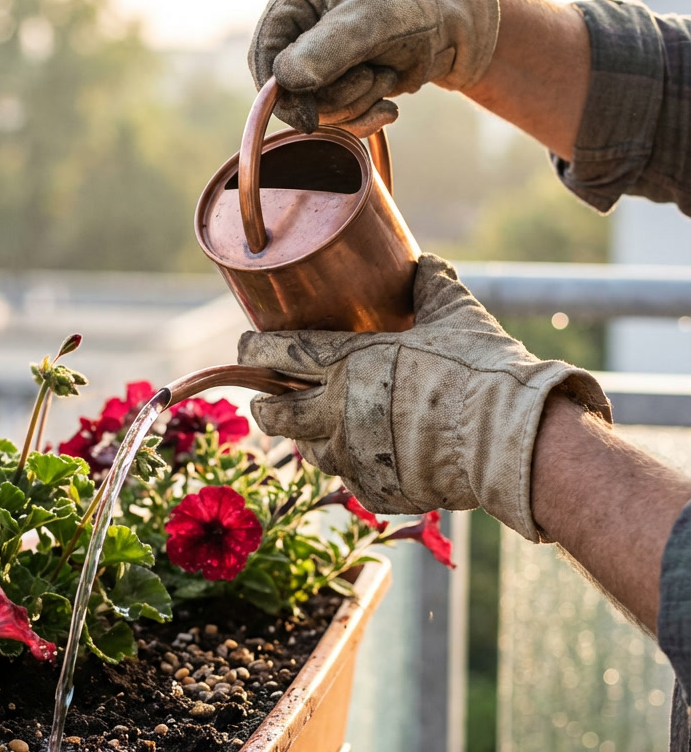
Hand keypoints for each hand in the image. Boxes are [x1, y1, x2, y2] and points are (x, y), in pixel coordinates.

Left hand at [236, 254, 610, 540]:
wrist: (508, 439)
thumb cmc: (481, 370)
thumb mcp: (456, 316)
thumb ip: (431, 287)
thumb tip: (423, 262)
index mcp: (351, 363)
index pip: (283, 354)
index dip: (256, 350)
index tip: (243, 348)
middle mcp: (339, 411)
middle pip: (278, 413)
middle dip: (264, 406)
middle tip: (261, 403)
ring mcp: (353, 456)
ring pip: (309, 451)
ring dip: (306, 439)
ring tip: (312, 431)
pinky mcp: (374, 489)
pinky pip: (350, 478)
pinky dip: (352, 467)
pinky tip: (364, 459)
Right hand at [249, 0, 499, 133]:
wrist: (462, 22)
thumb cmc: (418, 5)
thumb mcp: (370, 22)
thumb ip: (326, 50)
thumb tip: (284, 80)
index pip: (265, 55)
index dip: (281, 94)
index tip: (309, 119)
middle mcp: (301, 28)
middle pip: (290, 90)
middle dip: (334, 98)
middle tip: (372, 79)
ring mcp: (320, 58)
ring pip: (315, 110)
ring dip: (355, 106)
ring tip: (386, 79)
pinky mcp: (340, 84)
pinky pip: (336, 120)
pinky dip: (363, 119)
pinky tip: (388, 107)